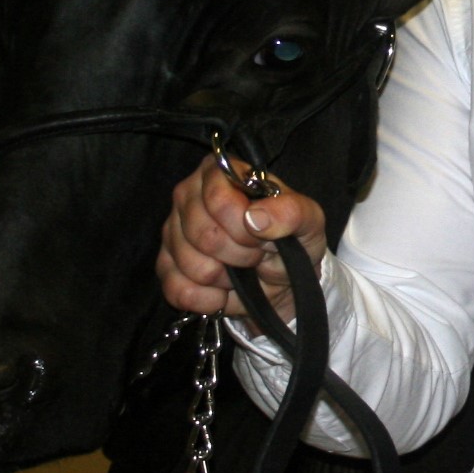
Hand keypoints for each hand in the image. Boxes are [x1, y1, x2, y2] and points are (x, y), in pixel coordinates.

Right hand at [156, 155, 327, 324]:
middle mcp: (188, 195)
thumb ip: (291, 211)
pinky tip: (223, 290)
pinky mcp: (166, 266)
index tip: (263, 236)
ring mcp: (173, 231)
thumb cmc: (292, 240)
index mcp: (220, 173)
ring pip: (191, 265)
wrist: (283, 281)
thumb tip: (255, 218)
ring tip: (241, 269)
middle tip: (256, 255)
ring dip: (226, 278)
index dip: (244, 227)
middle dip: (239, 255)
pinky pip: (179, 290)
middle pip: (204, 235)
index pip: (218, 200)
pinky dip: (209, 299)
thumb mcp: (308, 221)